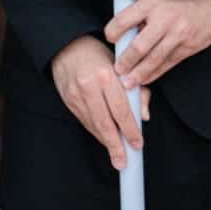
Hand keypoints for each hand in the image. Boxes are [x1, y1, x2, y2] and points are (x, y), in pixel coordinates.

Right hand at [49, 35, 145, 169]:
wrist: (67, 47)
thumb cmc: (99, 56)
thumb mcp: (122, 68)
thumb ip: (136, 91)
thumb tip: (143, 116)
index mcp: (106, 75)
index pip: (121, 109)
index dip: (130, 130)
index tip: (138, 144)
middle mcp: (89, 86)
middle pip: (105, 123)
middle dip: (116, 145)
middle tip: (123, 162)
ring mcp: (76, 95)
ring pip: (94, 125)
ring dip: (106, 142)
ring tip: (117, 155)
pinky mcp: (68, 101)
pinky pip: (85, 121)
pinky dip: (96, 132)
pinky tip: (105, 139)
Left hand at [106, 0, 210, 89]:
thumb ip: (143, 11)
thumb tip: (125, 29)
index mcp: (151, 4)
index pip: (123, 21)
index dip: (112, 32)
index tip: (109, 39)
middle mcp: (164, 20)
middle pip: (138, 47)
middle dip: (125, 62)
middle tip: (116, 70)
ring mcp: (178, 35)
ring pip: (154, 59)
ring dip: (139, 73)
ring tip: (128, 83)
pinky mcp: (189, 47)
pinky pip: (168, 63)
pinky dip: (156, 73)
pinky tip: (146, 79)